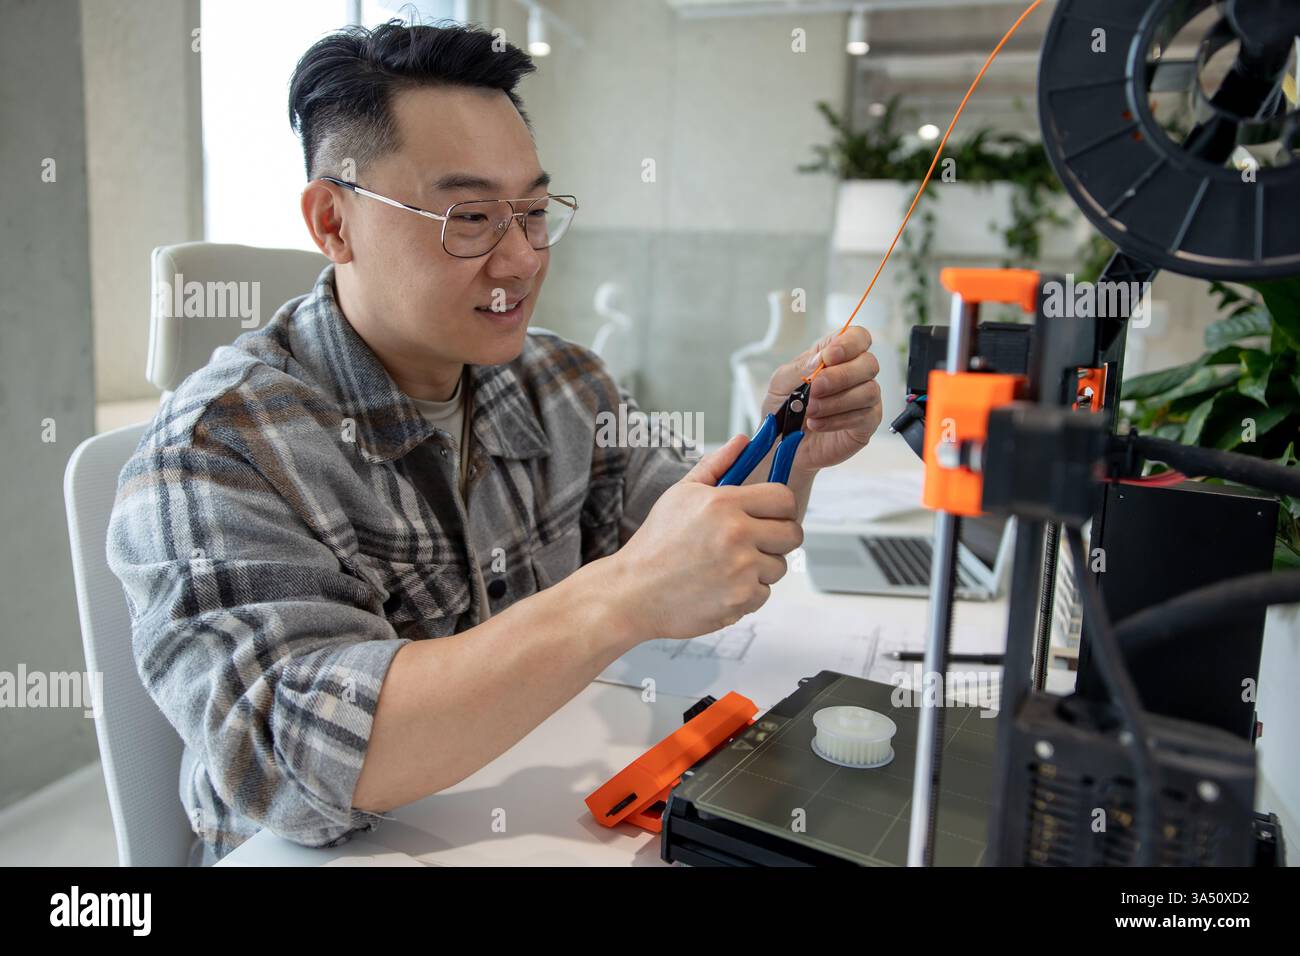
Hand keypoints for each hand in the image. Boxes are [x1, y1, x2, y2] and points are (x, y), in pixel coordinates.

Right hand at [610, 436, 803, 640]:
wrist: (633, 592)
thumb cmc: (656, 542)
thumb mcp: (680, 494)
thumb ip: (717, 465)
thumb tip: (744, 441)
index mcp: (723, 503)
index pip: (784, 498)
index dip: (780, 506)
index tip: (769, 514)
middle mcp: (736, 534)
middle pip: (792, 533)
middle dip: (777, 537)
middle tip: (753, 541)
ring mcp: (741, 569)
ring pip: (779, 566)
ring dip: (761, 568)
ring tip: (728, 566)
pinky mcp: (741, 598)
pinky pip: (764, 593)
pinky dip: (747, 592)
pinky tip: (721, 586)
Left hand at [762, 326, 882, 474]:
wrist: (780, 444)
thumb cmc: (783, 409)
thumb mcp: (781, 383)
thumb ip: (800, 368)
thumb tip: (820, 361)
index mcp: (835, 357)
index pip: (858, 337)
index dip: (848, 343)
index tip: (828, 357)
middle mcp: (855, 375)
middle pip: (869, 363)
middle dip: (840, 376)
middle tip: (814, 389)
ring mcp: (864, 399)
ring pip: (869, 391)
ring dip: (836, 401)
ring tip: (810, 411)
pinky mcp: (866, 424)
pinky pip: (865, 416)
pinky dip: (837, 420)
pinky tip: (817, 423)